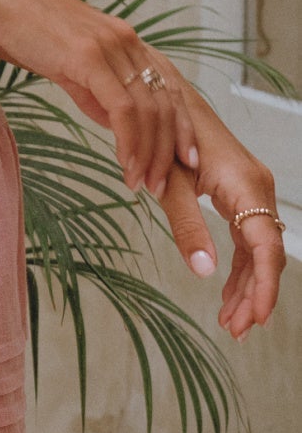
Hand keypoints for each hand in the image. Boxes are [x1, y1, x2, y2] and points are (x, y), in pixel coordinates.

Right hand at [0, 0, 198, 197]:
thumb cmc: (21, 27)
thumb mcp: (67, 63)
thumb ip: (93, 90)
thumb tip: (113, 121)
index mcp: (126, 41)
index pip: (169, 89)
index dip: (182, 127)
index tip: (184, 160)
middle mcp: (127, 42)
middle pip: (167, 103)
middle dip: (169, 150)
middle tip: (163, 185)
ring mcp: (112, 47)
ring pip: (149, 110)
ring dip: (149, 153)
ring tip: (142, 183)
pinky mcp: (90, 57)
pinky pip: (123, 108)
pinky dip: (129, 141)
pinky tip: (124, 163)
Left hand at [154, 89, 286, 339]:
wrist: (165, 101)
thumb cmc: (165, 139)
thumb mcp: (171, 186)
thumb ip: (187, 227)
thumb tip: (204, 273)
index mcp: (246, 186)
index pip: (267, 247)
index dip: (264, 286)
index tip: (256, 318)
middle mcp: (258, 189)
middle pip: (267, 254)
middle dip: (254, 295)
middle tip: (236, 331)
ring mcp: (252, 192)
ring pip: (258, 250)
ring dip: (246, 287)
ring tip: (230, 324)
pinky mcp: (241, 195)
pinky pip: (247, 240)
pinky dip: (239, 269)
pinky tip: (227, 296)